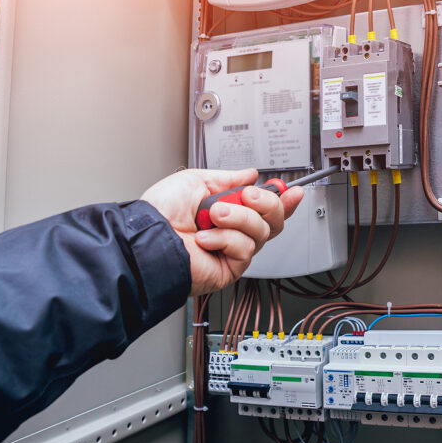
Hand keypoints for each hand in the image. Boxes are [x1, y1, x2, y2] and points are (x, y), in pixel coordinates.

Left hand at [140, 169, 303, 295]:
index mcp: (228, 210)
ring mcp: (233, 250)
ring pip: (262, 232)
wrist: (148, 237)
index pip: (266, 208)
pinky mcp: (230, 268)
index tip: (293, 191)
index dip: (285, 200)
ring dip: (238, 218)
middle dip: (268, 203)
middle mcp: (234, 230)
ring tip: (213, 215)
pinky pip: (246, 249)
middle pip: (275, 220)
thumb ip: (228, 178)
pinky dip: (225, 239)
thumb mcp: (197, 181)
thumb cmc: (161, 213)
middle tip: (249, 196)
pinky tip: (205, 239)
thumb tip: (250, 174)